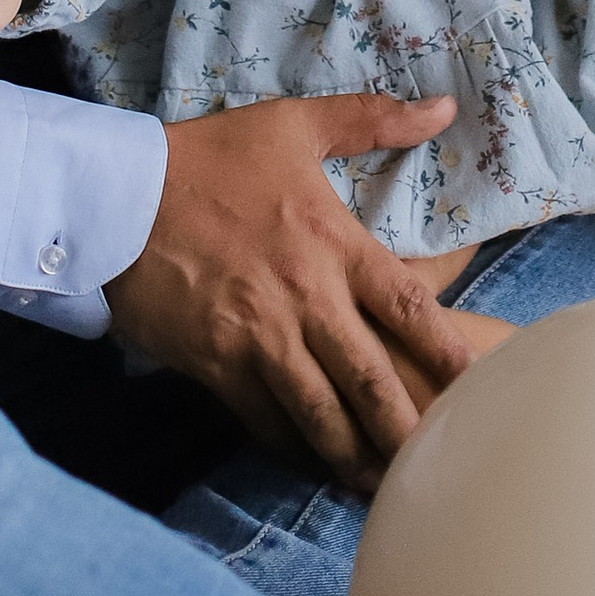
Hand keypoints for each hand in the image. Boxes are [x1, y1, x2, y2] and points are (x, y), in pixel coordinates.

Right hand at [104, 92, 472, 489]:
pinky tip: (315, 467)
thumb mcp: (294, 125)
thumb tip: (444, 108)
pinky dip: (296, 449)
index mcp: (333, 244)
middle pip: (372, 379)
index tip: (476, 385)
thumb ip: (372, 120)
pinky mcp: (218, 366)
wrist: (118, 196)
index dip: (447, 350)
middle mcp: (306, 299)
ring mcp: (260, 338)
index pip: (410, 306)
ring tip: (386, 487)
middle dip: (408, 429)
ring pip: (322, 415)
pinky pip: (266, 422)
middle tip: (440, 464)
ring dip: (356, 456)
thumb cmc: (212, 157)